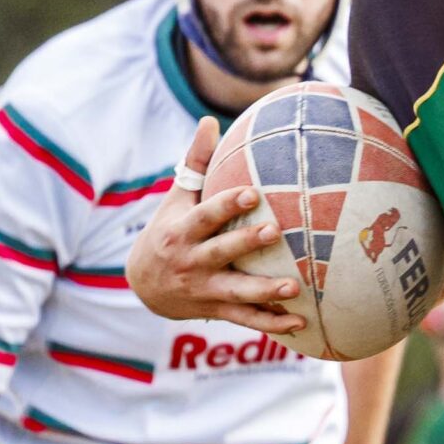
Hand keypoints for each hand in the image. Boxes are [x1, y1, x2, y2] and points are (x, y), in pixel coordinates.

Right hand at [124, 117, 307, 334]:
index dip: (227, 204)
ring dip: (265, 291)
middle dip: (246, 243)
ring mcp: (203, 289)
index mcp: (181, 230)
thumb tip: (211, 120)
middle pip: (220, 252)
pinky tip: (300, 322)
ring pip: (236, 292)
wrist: (143, 285)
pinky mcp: (215, 310)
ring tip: (295, 286)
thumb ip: (196, 163)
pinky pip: (246, 319)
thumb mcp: (176, 199)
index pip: (205, 215)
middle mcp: (191, 261)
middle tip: (276, 232)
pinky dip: (271, 323)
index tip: (252, 192)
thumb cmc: (169, 230)